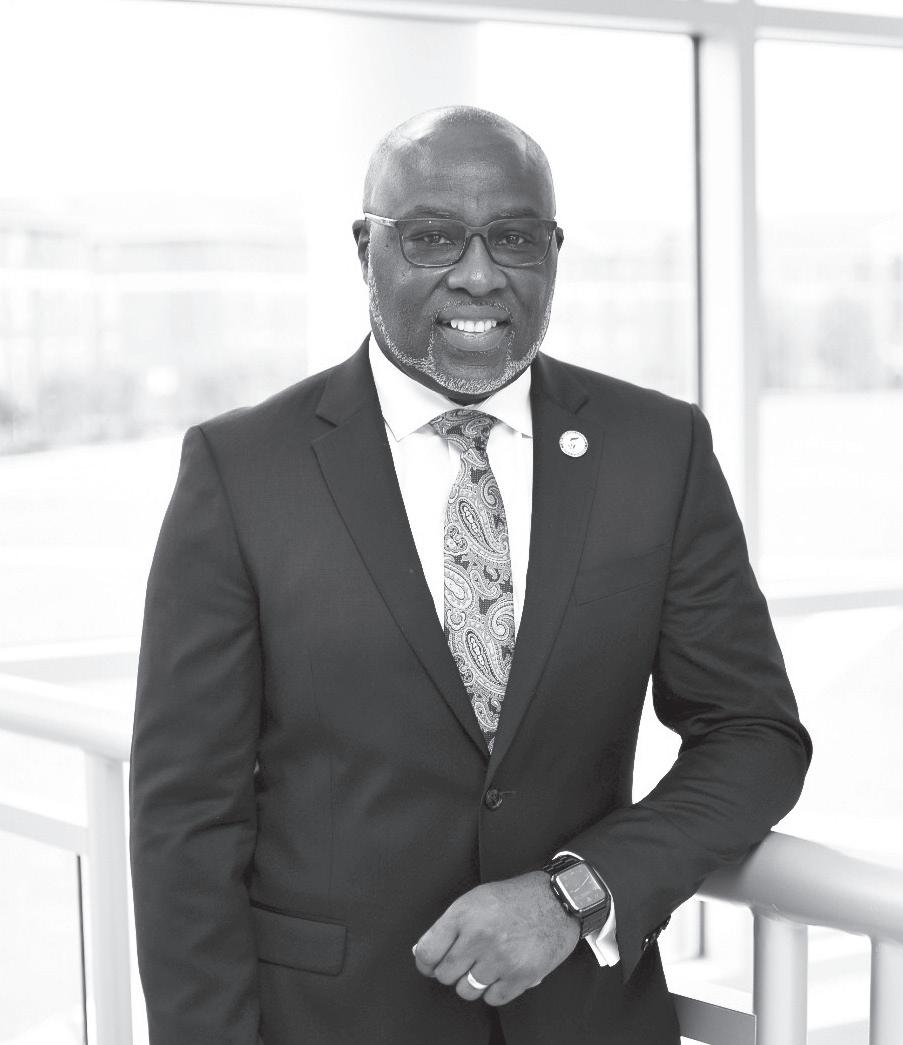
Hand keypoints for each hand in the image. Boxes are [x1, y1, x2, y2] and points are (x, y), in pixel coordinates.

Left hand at [412, 871, 579, 1006]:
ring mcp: (500, 958)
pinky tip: (501, 972)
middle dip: (451, 970)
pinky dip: (494, 990)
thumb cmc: (516, 898)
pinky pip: (492, 999)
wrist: (557, 900)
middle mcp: (479, 936)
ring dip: (471, 982)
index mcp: (464, 914)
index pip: (427, 952)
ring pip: (465, 990)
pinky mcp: (520, 976)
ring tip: (484, 966)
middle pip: (444, 975)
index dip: (425, 962)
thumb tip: (423, 953)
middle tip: (464, 960)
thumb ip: (449, 925)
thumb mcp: (476, 899)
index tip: (430, 963)